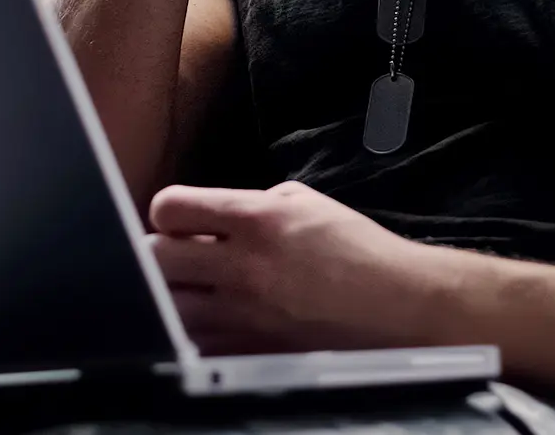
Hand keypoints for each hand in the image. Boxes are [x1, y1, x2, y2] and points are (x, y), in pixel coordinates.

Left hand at [148, 180, 439, 354]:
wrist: (399, 307)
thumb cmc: (357, 249)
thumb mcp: (305, 202)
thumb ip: (251, 203)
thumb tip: (210, 216)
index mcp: (256, 219)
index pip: (169, 208)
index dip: (166, 212)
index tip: (179, 220)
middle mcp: (244, 266)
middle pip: (155, 259)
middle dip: (158, 254)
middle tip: (176, 257)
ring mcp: (245, 315)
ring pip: (167, 307)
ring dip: (171, 296)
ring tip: (191, 291)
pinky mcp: (251, 352)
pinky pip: (196, 344)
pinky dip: (194, 333)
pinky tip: (212, 322)